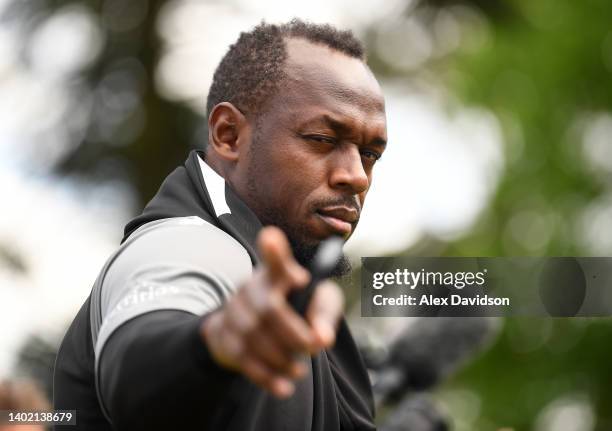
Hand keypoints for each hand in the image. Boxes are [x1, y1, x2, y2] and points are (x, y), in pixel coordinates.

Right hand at [200, 226, 343, 397]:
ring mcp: (234, 311)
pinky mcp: (225, 336)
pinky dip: (266, 376)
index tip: (276, 244)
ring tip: (299, 369)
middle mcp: (251, 288)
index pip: (275, 259)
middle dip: (294, 333)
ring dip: (281, 358)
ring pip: (254, 335)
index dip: (274, 251)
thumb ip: (325, 314)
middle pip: (269, 307)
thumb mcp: (318, 303)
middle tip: (314, 348)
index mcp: (277, 274)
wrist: (249, 327)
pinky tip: (284, 387)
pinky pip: (242, 358)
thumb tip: (322, 338)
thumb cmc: (296, 308)